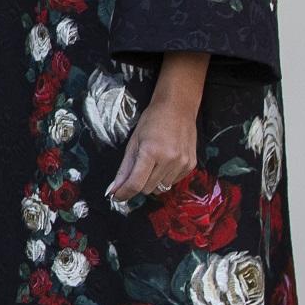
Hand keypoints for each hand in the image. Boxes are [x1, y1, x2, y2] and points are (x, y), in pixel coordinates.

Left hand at [107, 52, 209, 202]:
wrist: (178, 108)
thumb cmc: (151, 122)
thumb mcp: (133, 142)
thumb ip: (124, 169)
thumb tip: (113, 189)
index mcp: (151, 152)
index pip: (136, 184)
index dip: (124, 193)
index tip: (116, 196)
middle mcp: (169, 160)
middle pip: (147, 188)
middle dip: (137, 185)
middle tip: (136, 172)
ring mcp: (182, 163)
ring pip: (161, 188)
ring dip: (152, 182)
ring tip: (152, 164)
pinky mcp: (191, 165)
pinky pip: (173, 182)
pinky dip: (164, 178)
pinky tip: (164, 163)